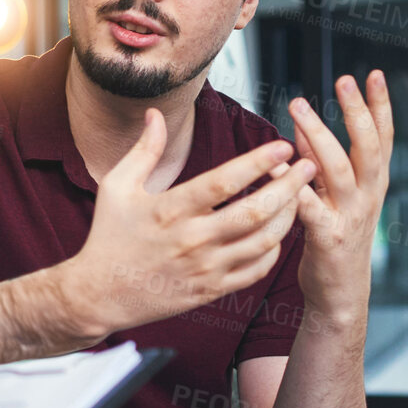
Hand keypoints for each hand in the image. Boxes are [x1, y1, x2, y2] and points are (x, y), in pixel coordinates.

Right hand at [63, 108, 315, 336]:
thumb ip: (143, 149)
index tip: (282, 147)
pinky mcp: (211, 290)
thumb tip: (156, 113)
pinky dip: (274, 250)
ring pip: (263, 242)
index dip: (257, 163)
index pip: (223, 182)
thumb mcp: (117, 187)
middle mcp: (191, 240)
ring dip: (288, 217)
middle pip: (254, 212)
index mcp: (169, 210)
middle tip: (308, 167)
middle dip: (288, 187)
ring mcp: (204, 268)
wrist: (99, 294)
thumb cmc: (108, 236)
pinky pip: (255, 270)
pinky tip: (278, 231)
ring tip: (299, 195)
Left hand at [288, 71, 392, 323]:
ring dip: (318, 135)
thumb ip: (319, 161)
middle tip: (344, 80)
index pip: (382, 138)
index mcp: (373, 184)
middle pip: (366, 147)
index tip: (375, 75)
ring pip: (338, 169)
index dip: (380, 106)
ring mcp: (350, 216)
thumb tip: (301, 124)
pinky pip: (309, 207)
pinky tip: (276, 167)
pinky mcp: (328, 238)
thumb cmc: (334, 238)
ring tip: (298, 107)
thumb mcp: (334, 195)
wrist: (340, 294)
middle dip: (356, 111)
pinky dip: (292, 186)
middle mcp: (367, 196)